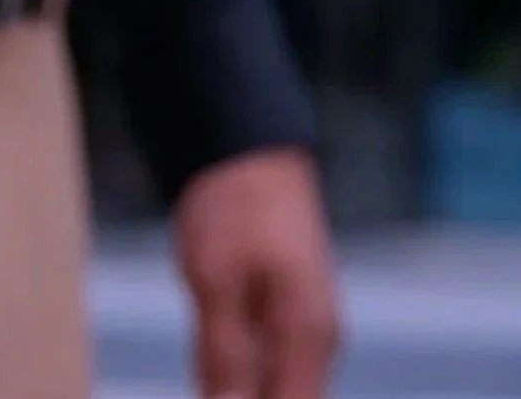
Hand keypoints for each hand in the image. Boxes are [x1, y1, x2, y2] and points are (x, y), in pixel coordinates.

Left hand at [175, 149, 340, 398]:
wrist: (248, 147)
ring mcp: (303, 329)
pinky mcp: (284, 318)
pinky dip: (239, 381)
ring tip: (207, 381)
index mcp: (307, 335)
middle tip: (204, 384)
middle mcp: (316, 341)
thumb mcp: (215, 281)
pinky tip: (209, 378)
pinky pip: (266, 369)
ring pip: (275, 389)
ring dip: (238, 395)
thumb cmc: (234, 205)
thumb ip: (223, 356)